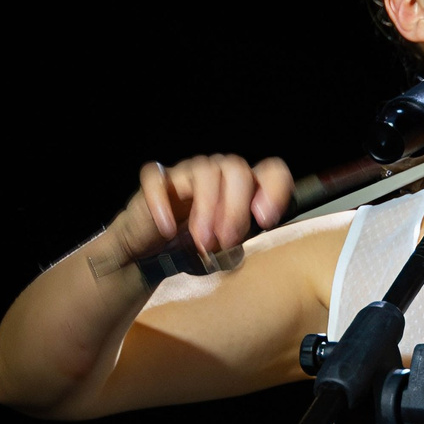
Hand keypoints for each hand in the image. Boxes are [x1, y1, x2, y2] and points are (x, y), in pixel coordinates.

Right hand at [93, 154, 292, 275]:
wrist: (149, 255)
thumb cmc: (195, 246)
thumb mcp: (229, 245)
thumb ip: (247, 236)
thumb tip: (261, 242)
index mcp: (243, 187)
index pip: (270, 171)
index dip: (274, 189)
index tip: (265, 220)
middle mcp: (218, 173)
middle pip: (236, 168)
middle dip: (235, 207)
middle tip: (228, 241)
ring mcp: (186, 173)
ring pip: (204, 171)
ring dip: (207, 207)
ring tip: (203, 242)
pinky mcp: (156, 182)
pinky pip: (158, 179)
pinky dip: (163, 204)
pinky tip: (168, 229)